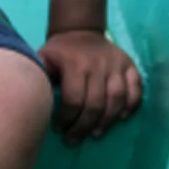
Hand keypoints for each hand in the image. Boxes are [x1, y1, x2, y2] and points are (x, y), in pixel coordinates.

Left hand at [37, 29, 142, 144]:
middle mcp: (98, 64)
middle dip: (83, 126)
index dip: (67, 118)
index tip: (59, 129)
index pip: (73, 99)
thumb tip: (32, 101)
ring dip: (107, 121)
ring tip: (95, 134)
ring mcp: (116, 64)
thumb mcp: (43, 58)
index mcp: (74, 64)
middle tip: (74, 139)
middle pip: (95, 104)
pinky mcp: (129, 64)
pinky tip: (122, 118)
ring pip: (116, 99)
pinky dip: (131, 105)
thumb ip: (39, 76)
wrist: (80, 29)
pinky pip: (136, 88)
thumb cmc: (59, 52)